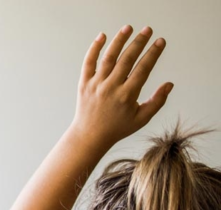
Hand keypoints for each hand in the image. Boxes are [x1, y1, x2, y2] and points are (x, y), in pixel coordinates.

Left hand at [70, 25, 172, 149]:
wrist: (89, 136)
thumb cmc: (118, 127)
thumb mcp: (141, 118)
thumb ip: (157, 101)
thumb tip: (169, 84)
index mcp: (127, 95)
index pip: (143, 69)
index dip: (153, 54)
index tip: (160, 42)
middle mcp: (111, 87)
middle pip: (127, 59)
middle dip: (139, 43)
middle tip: (148, 30)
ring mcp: (96, 84)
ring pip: (108, 58)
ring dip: (119, 40)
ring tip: (129, 28)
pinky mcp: (84, 84)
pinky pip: (88, 63)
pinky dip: (94, 48)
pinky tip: (102, 36)